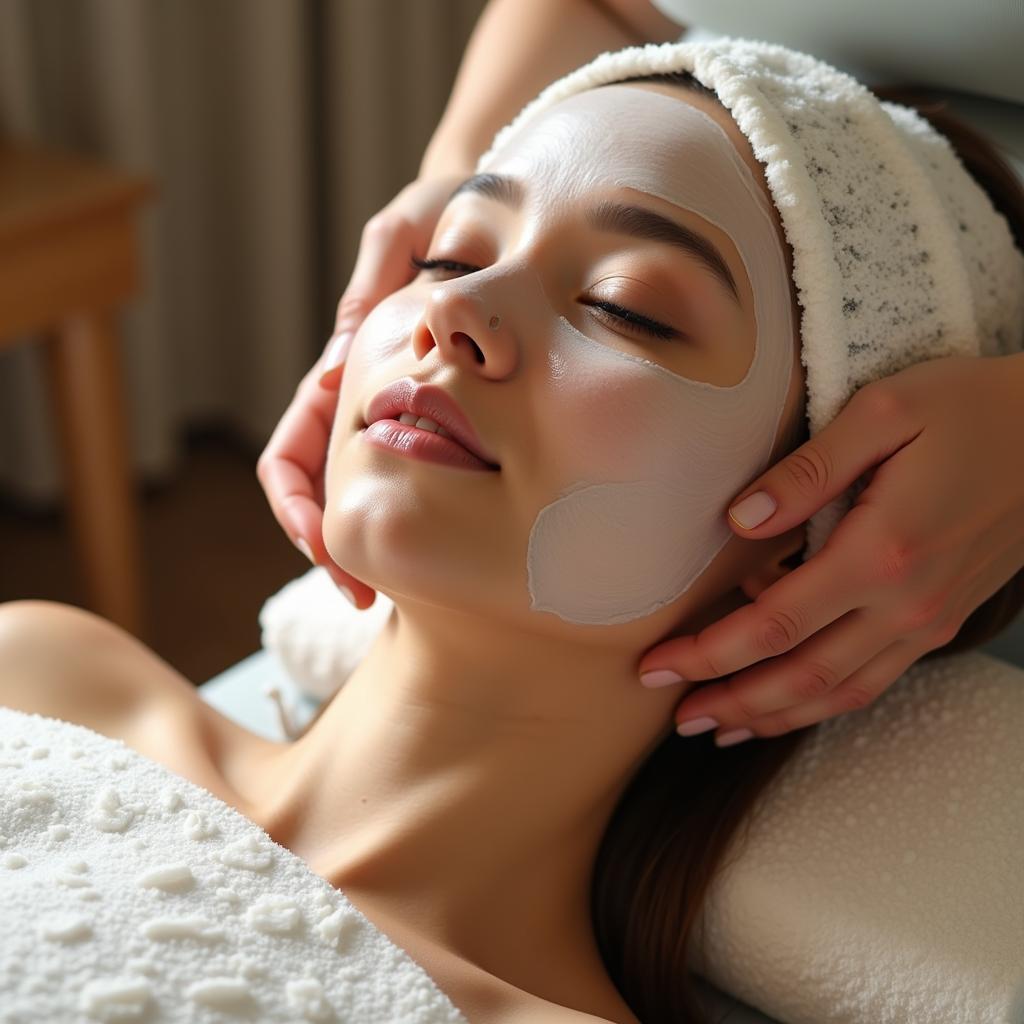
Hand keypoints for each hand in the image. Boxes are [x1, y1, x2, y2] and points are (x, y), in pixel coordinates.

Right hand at [257, 173, 467, 606]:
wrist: (498, 211)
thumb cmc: (451, 212)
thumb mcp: (408, 234)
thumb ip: (374, 284)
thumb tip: (339, 362)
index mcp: (340, 370)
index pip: (292, 454)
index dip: (298, 505)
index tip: (321, 545)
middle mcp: (361, 402)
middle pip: (322, 493)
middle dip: (330, 548)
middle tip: (360, 596)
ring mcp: (399, 418)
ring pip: (366, 498)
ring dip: (369, 549)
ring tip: (391, 597)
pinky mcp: (444, 420)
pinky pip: (419, 481)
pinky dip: (417, 520)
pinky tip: (443, 557)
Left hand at [638, 352, 1023, 744]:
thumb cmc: (971, 410)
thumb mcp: (885, 413)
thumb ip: (807, 471)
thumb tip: (738, 520)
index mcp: (881, 552)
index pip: (773, 624)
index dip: (709, 654)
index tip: (657, 668)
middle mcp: (905, 604)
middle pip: (799, 676)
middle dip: (730, 701)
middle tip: (673, 717)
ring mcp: (927, 621)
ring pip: (837, 693)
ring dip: (771, 716)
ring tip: (716, 728)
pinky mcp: (939, 622)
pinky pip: (871, 681)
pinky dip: (821, 704)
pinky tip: (786, 705)